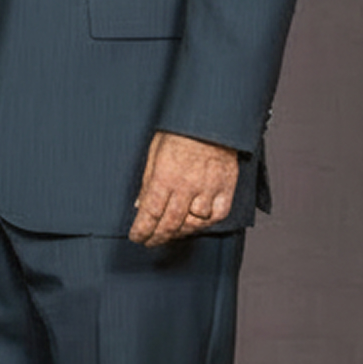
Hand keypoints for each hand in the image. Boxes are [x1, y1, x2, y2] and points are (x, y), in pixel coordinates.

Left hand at [131, 131, 241, 245]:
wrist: (211, 121)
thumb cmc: (178, 134)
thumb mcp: (153, 153)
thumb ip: (147, 181)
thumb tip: (139, 205)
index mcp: (164, 177)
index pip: (149, 214)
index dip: (141, 230)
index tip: (136, 238)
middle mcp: (186, 187)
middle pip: (170, 223)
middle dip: (157, 237)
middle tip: (150, 242)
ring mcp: (208, 189)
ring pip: (193, 223)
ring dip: (179, 233)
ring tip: (170, 234)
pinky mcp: (226, 188)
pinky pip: (217, 215)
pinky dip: (205, 223)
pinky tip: (195, 224)